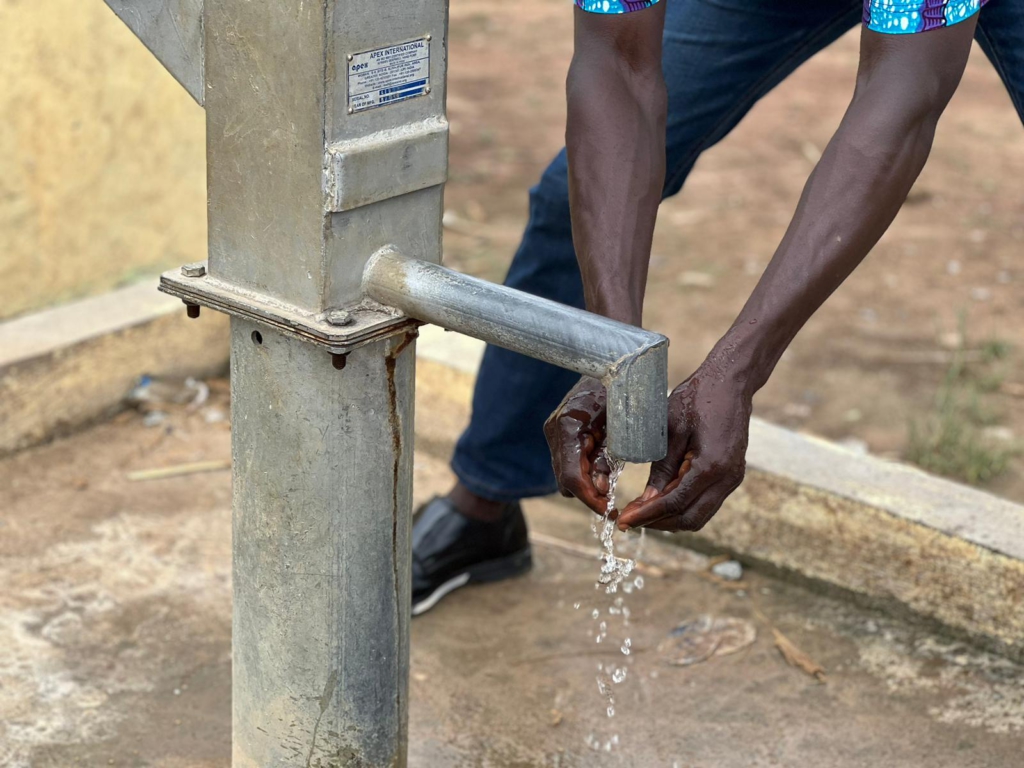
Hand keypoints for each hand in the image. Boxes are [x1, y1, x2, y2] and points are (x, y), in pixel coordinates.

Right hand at [544, 376, 616, 515]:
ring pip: (566, 476)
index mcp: (568, 426)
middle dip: (589, 495)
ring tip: (611, 485)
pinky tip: (603, 469)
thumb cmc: (620, 389)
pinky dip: (585, 473)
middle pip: (565, 480)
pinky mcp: (559, 435)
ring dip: (587, 484)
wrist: (609, 362)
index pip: (571, 477)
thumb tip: (600, 489)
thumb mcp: (621, 424)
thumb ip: (608, 457)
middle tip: (614, 504)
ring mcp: (553, 432)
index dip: (589, 499)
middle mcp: (554, 430)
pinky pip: (569, 464)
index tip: (609, 511)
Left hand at [617, 363, 751, 531]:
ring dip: (670, 518)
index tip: (624, 520)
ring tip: (641, 512)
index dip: (647, 515)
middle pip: (690, 518)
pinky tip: (661, 499)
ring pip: (700, 515)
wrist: (730, 382)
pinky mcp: (732, 475)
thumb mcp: (671, 429)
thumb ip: (661, 468)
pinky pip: (706, 502)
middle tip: (628, 520)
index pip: (675, 503)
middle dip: (658, 523)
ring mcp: (733, 478)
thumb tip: (646, 500)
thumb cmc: (697, 398)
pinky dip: (683, 507)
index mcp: (712, 465)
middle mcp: (728, 478)